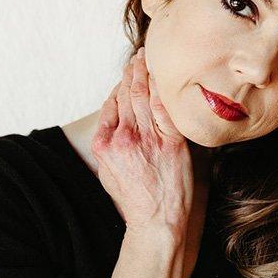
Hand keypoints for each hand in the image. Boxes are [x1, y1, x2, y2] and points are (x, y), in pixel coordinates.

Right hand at [92, 46, 193, 235]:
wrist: (158, 221)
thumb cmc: (136, 202)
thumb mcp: (109, 174)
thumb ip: (108, 147)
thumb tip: (114, 127)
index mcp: (105, 145)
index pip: (112, 104)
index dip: (120, 85)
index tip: (126, 73)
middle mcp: (124, 138)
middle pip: (127, 95)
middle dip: (133, 71)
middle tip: (140, 56)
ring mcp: (148, 139)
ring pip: (145, 97)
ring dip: (147, 74)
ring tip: (149, 59)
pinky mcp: (171, 143)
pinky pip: (166, 108)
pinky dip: (164, 90)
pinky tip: (165, 76)